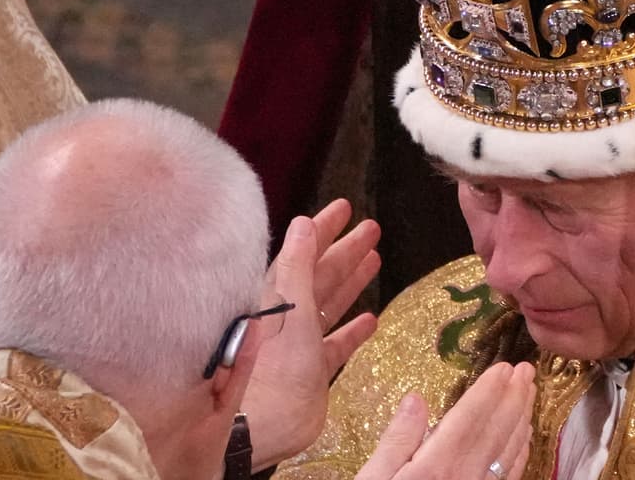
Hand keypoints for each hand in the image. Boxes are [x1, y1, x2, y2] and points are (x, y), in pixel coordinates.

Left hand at [242, 199, 381, 469]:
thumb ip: (296, 266)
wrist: (260, 427)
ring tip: (374, 259)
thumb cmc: (270, 368)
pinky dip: (352, 330)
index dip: (323, 229)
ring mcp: (300, 343)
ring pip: (329, 303)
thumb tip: (302, 222)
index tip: (344, 208)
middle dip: (345, 250)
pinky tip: (370, 319)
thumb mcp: (289, 311)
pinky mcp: (311, 370)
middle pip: (320, 273)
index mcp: (277, 295)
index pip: (301, 252)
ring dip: (351, 281)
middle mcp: (288, 315)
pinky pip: (336, 343)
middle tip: (371, 228)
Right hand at [355, 362, 536, 479]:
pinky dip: (519, 453)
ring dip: (521, 420)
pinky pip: (507, 478)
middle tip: (528, 371)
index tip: (504, 368)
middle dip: (514, 399)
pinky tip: (522, 438)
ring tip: (529, 393)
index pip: (469, 420)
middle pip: (496, 433)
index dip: (489, 392)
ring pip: (508, 454)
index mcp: (433, 469)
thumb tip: (415, 400)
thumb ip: (396, 442)